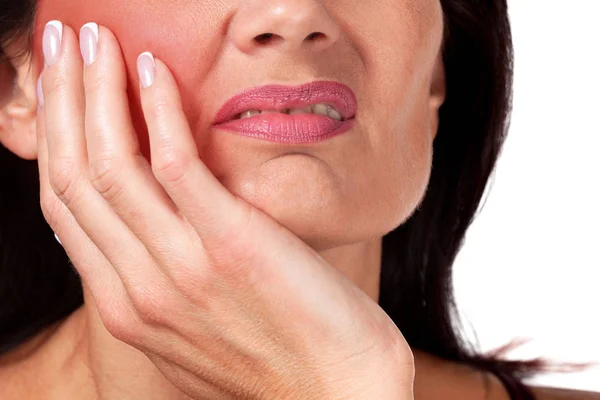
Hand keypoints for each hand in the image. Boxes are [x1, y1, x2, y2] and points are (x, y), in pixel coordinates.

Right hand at [36, 21, 413, 398]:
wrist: (340, 395)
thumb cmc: (279, 356)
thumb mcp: (197, 328)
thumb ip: (160, 280)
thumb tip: (146, 229)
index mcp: (127, 308)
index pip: (64, 209)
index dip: (53, 140)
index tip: (57, 91)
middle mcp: (139, 289)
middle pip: (73, 178)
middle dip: (61, 101)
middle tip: (59, 43)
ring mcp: (181, 269)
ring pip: (109, 164)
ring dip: (95, 90)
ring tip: (92, 39)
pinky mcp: (231, 245)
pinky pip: (174, 165)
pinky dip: (155, 112)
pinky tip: (151, 70)